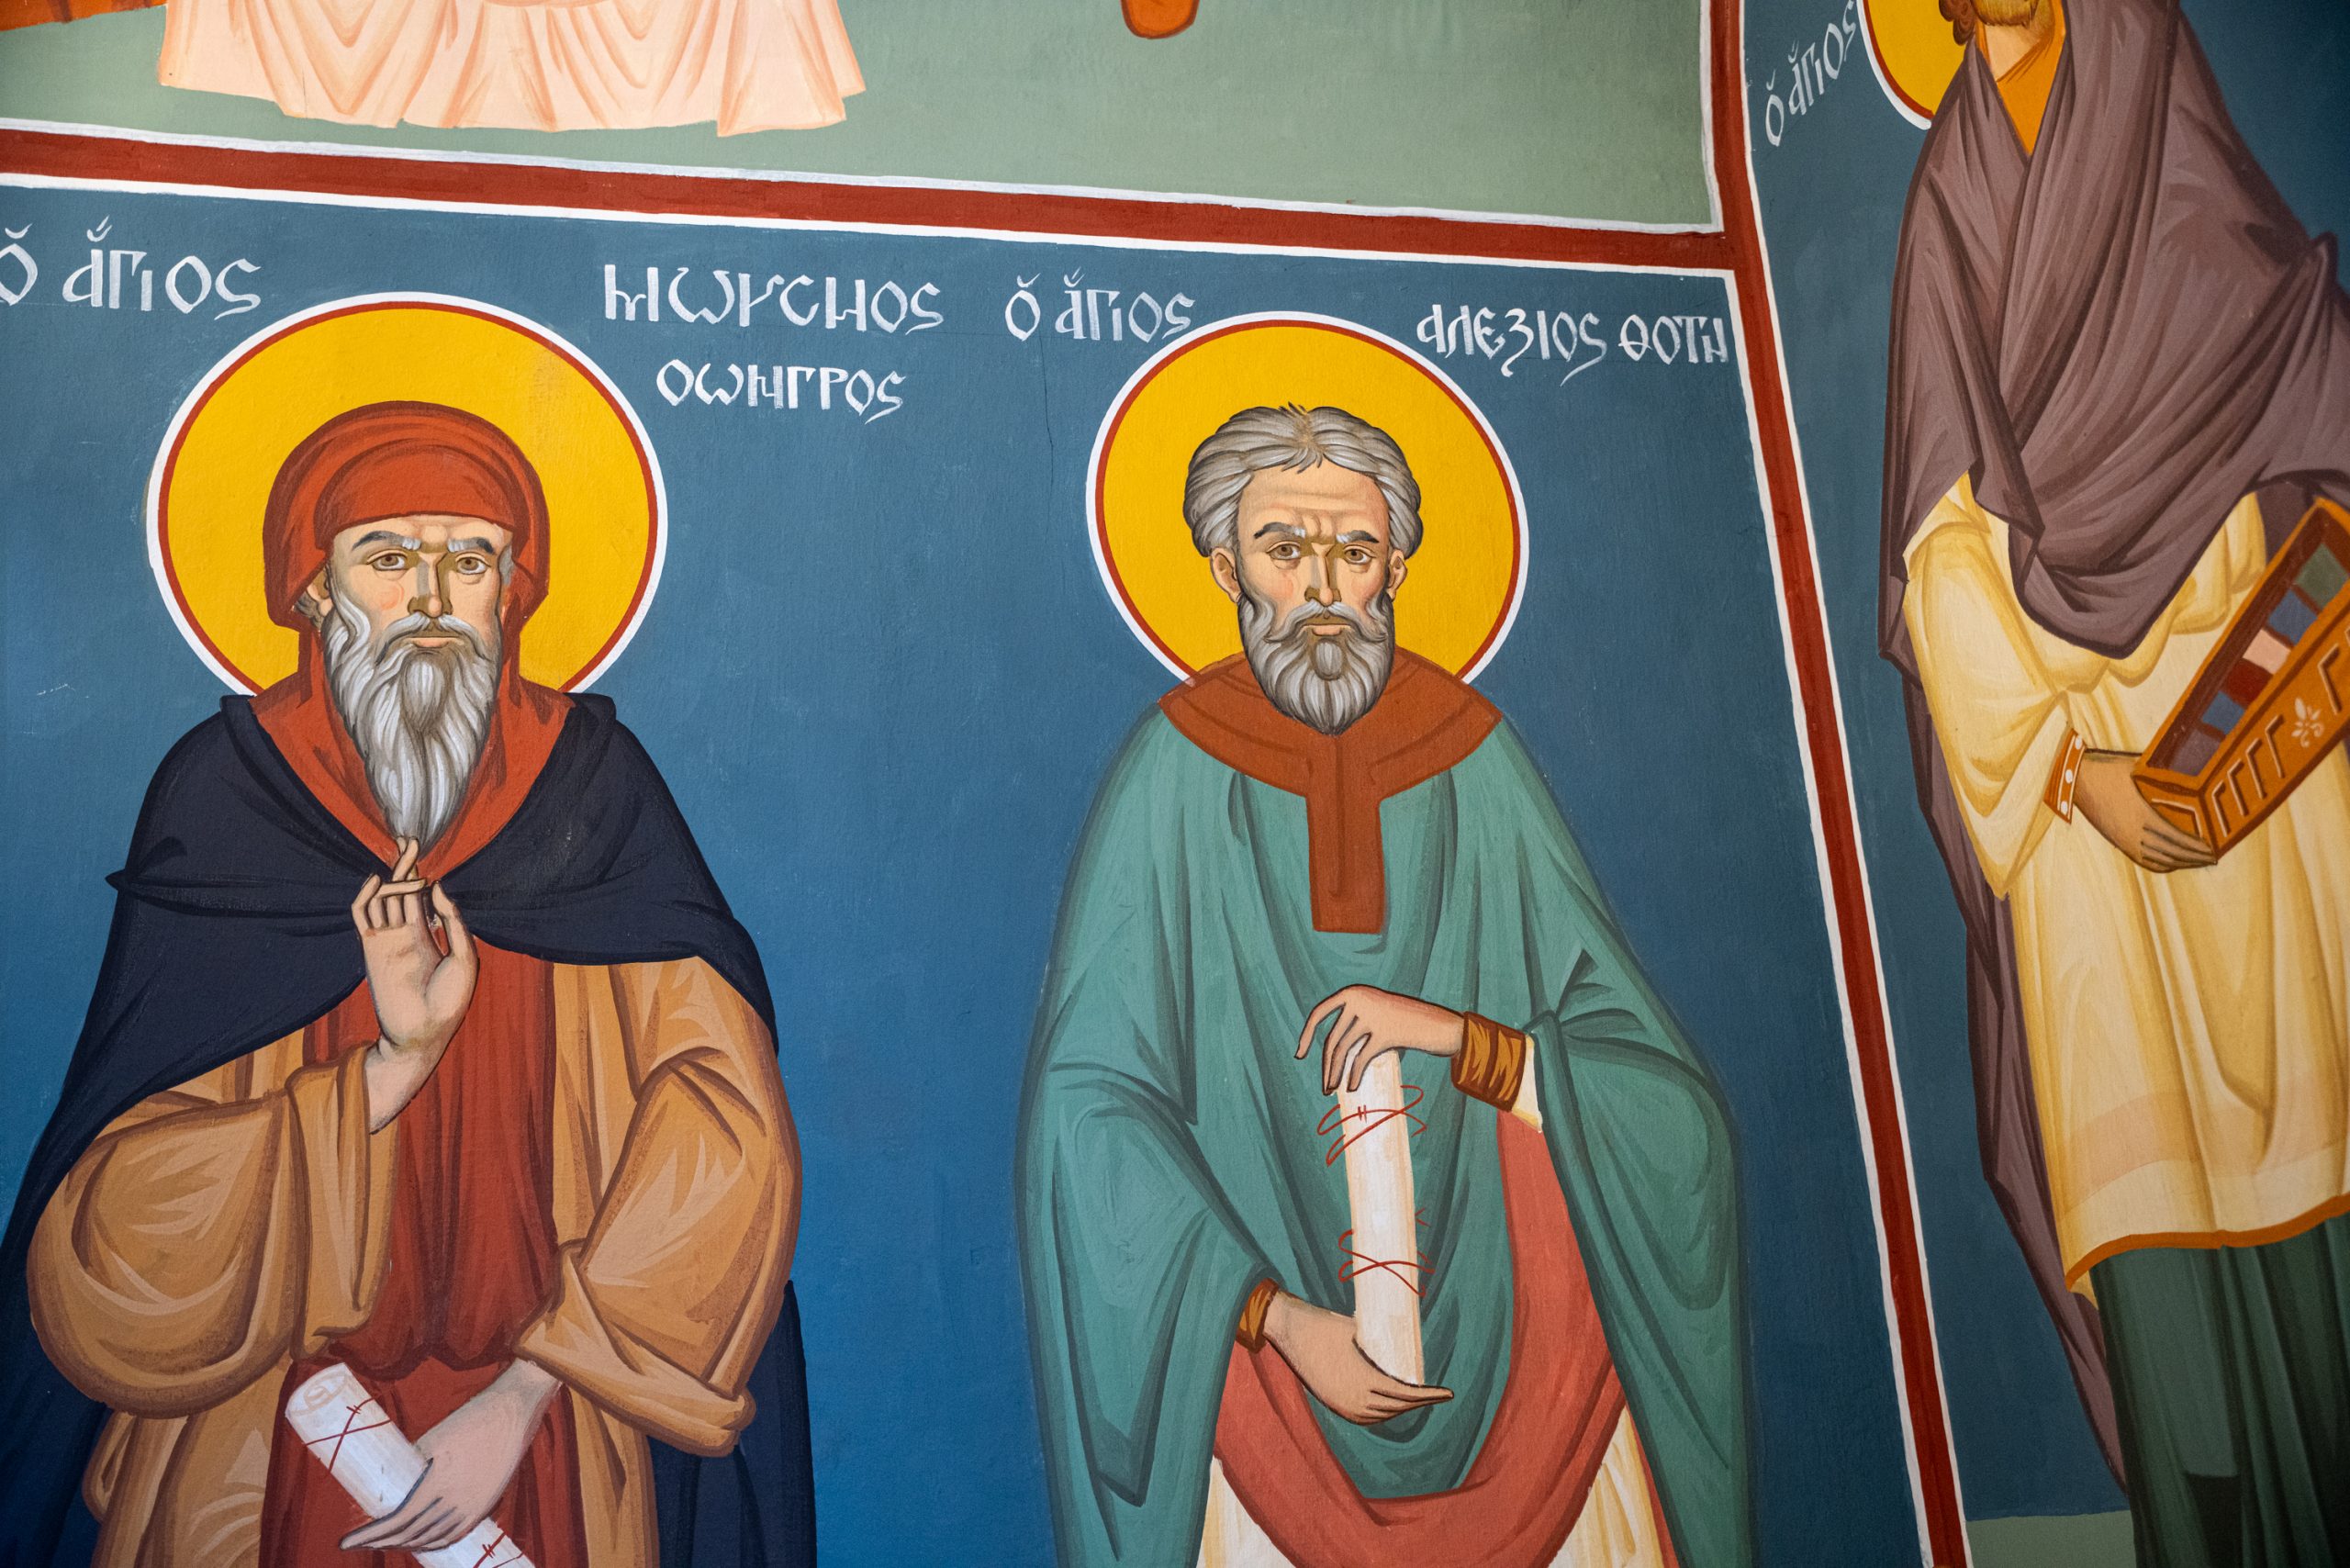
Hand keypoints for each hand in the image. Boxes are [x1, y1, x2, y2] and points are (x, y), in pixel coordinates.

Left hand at [340, 1360, 558, 1552]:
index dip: (370, 1535)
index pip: (398, 1521)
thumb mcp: (432, 1439)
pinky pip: (455, 1534)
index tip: (346, 1543)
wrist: (514, 1412)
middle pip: (412, 1534)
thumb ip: (413, 1466)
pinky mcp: (486, 1504)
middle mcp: (458, 1501)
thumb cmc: (471, 1418)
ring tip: (386, 1543)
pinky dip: (434, 1543)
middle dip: (382, 1542)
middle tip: (361, 1542)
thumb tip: (392, 1483)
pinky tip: (421, 1543)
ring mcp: (475, 1506)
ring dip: (406, 1545)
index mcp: (440, 1484)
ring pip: (433, 1539)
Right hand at [353, 838, 477, 1130]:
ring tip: (402, 852)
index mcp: (430, 937)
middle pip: (402, 893)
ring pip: (383, 901)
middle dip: (406, 867)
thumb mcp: (464, 957)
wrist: (423, 1033)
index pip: (424, 899)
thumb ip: (454, 922)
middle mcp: (407, 935)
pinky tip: (375, 880)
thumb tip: (439, 887)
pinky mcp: (371, 950)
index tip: (427, 855)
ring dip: (391, 877)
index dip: (423, 876)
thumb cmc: (450, 1001)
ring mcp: (388, 941)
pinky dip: (364, 898)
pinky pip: (362, 919)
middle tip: (408, 840)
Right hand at [1262, 1291, 1451, 1424]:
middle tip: (1437, 1394)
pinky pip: (1363, 1416)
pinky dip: (1381, 1414)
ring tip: (1417, 1398)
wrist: (1290, 1329)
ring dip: (1400, 1409)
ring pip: (1380, 1415)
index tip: (1448, 1393)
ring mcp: (1341, 1404)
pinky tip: (1391, 1406)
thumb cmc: (1325, 1323)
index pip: (1405, 1395)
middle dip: (1419, 1402)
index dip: (1429, 1396)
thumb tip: (1402, 1346)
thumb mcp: (1359, 1331)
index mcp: (1363, 1380)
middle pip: (1396, 1407)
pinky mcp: (1332, 1403)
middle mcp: (1354, 1398)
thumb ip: (1378, 1347)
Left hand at [1297, 985, 1464, 1095]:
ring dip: (1335, 1074)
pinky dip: (1352, 1075)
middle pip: (1332, 1038)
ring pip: (1343, 1050)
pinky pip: (1361, 1058)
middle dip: (1325, 1066)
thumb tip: (1328, 1061)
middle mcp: (1359, 999)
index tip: (1299, 1055)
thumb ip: (1352, 1030)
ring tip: (1332, 1090)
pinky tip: (1350, 1087)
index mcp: (1353, 992)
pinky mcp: (1385, 1032)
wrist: (1439, 1024)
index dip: (1306, 1035)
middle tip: (1324, 1086)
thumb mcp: (1375, 1019)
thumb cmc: (1403, 1025)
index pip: (1320, 1012)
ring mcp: (1372, 1015)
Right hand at [2073, 751, 2214, 871]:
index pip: (2176, 839)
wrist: (2076, 780)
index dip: (2196, 847)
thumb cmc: (2108, 769)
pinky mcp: (2118, 841)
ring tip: (2198, 861)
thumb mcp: (2139, 769)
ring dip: (2181, 863)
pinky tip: (2173, 863)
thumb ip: (2162, 774)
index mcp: (2141, 816)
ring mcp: (2124, 840)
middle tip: (2213, 857)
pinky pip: (2144, 861)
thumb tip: (2190, 770)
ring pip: (2159, 860)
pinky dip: (2162, 865)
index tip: (2214, 848)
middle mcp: (2133, 833)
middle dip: (2194, 858)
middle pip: (2171, 853)